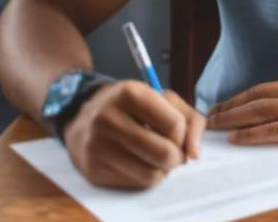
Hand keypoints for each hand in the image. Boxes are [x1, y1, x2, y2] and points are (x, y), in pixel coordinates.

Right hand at [63, 80, 205, 189]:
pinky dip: (145, 177)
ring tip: (156, 157)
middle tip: (173, 152)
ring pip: (152, 174)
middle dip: (177, 157)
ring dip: (162, 170)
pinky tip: (138, 162)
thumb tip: (195, 153)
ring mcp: (98, 146)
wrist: (82, 119)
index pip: (174, 124)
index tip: (177, 135)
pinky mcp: (93, 170)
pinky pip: (135, 184)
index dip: (183, 134)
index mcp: (130, 93)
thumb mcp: (160, 99)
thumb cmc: (131, 108)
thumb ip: (189, 118)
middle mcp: (109, 118)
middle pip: (164, 154)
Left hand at [206, 73, 277, 145]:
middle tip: (207, 118)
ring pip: (260, 111)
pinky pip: (277, 129)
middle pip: (255, 97)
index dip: (238, 98)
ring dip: (233, 119)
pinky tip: (240, 138)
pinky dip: (255, 133)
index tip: (221, 106)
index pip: (262, 89)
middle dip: (228, 107)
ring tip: (214, 127)